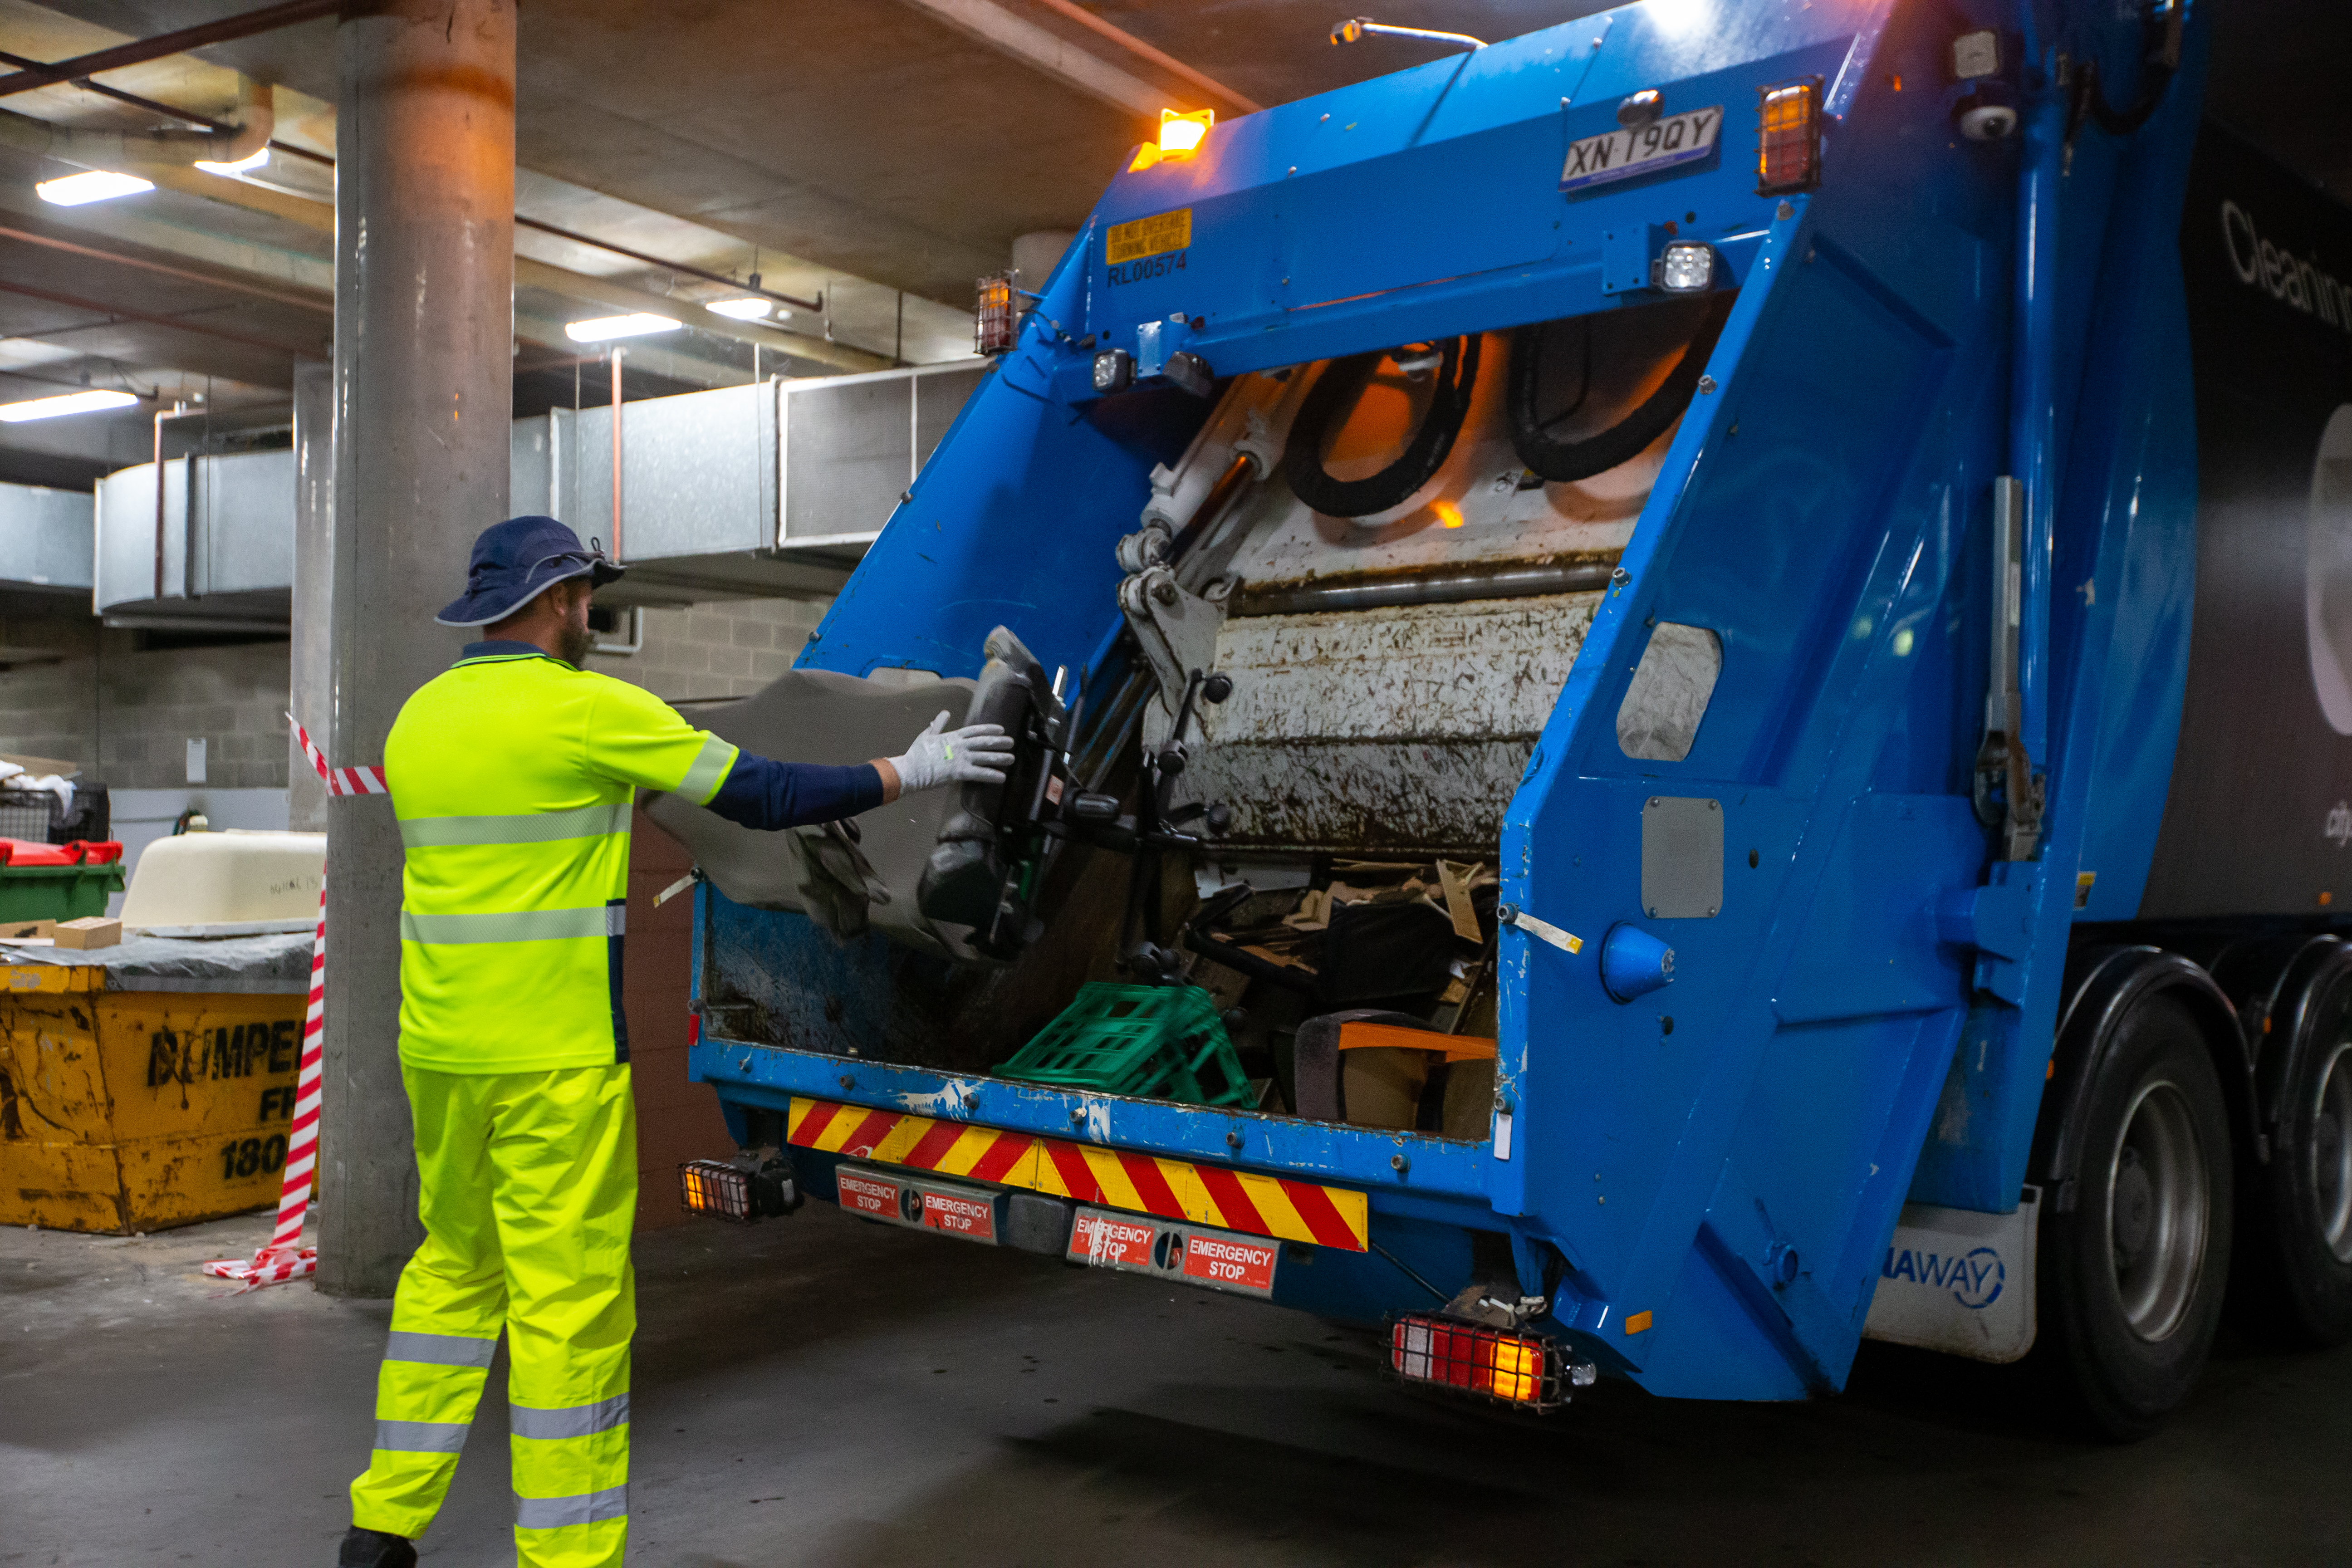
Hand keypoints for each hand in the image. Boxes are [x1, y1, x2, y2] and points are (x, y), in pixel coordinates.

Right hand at [885, 711, 1014, 792]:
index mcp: (953, 736)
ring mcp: (961, 758)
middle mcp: (960, 745)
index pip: (975, 731)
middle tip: (1012, 742)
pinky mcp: (960, 772)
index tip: (1001, 729)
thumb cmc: (917, 754)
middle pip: (984, 742)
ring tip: (1012, 758)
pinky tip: (1002, 777)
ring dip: (1000, 757)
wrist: (911, 769)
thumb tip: (944, 713)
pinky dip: (991, 775)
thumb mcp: (927, 735)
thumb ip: (938, 724)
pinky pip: (979, 773)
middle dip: (999, 742)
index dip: (989, 729)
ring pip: (985, 756)